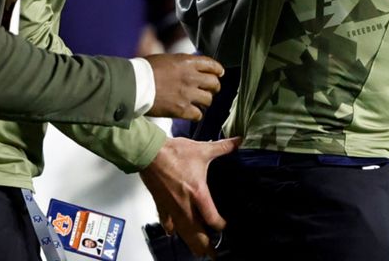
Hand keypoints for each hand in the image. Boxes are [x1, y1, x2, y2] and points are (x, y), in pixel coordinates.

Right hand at [140, 137, 240, 258]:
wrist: (149, 152)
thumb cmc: (174, 152)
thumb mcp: (203, 149)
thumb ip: (223, 147)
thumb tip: (239, 140)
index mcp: (197, 192)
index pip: (210, 217)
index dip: (219, 225)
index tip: (224, 227)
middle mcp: (184, 204)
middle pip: (195, 231)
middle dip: (204, 245)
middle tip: (212, 255)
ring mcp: (170, 205)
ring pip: (181, 230)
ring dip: (190, 241)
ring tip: (197, 251)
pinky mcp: (160, 203)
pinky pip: (165, 220)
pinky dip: (170, 228)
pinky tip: (172, 233)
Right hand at [146, 54, 223, 120]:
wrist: (132, 85)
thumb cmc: (144, 71)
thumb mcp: (167, 59)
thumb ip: (182, 64)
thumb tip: (191, 67)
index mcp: (187, 62)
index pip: (212, 65)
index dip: (218, 70)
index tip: (219, 74)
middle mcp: (191, 77)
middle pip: (214, 83)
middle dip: (214, 87)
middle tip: (210, 90)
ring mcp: (187, 94)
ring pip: (209, 99)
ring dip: (205, 101)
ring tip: (200, 102)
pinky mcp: (181, 109)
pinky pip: (198, 114)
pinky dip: (196, 114)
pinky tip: (192, 113)